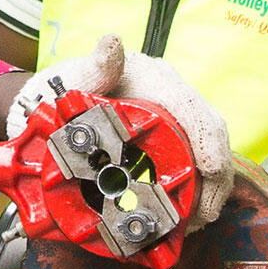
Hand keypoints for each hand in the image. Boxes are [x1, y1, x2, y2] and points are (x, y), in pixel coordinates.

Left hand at [6, 34, 233, 229]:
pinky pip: (195, 172)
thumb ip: (92, 68)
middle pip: (209, 136)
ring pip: (208, 158)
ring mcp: (174, 125)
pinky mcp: (171, 147)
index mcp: (154, 80)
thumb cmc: (62, 90)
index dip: (207, 138)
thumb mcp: (71, 80)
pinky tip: (185, 218)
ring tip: (193, 222)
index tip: (211, 168)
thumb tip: (112, 46)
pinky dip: (195, 196)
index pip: (192, 106)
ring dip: (207, 192)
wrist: (51, 108)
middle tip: (202, 213)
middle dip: (215, 177)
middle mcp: (172, 100)